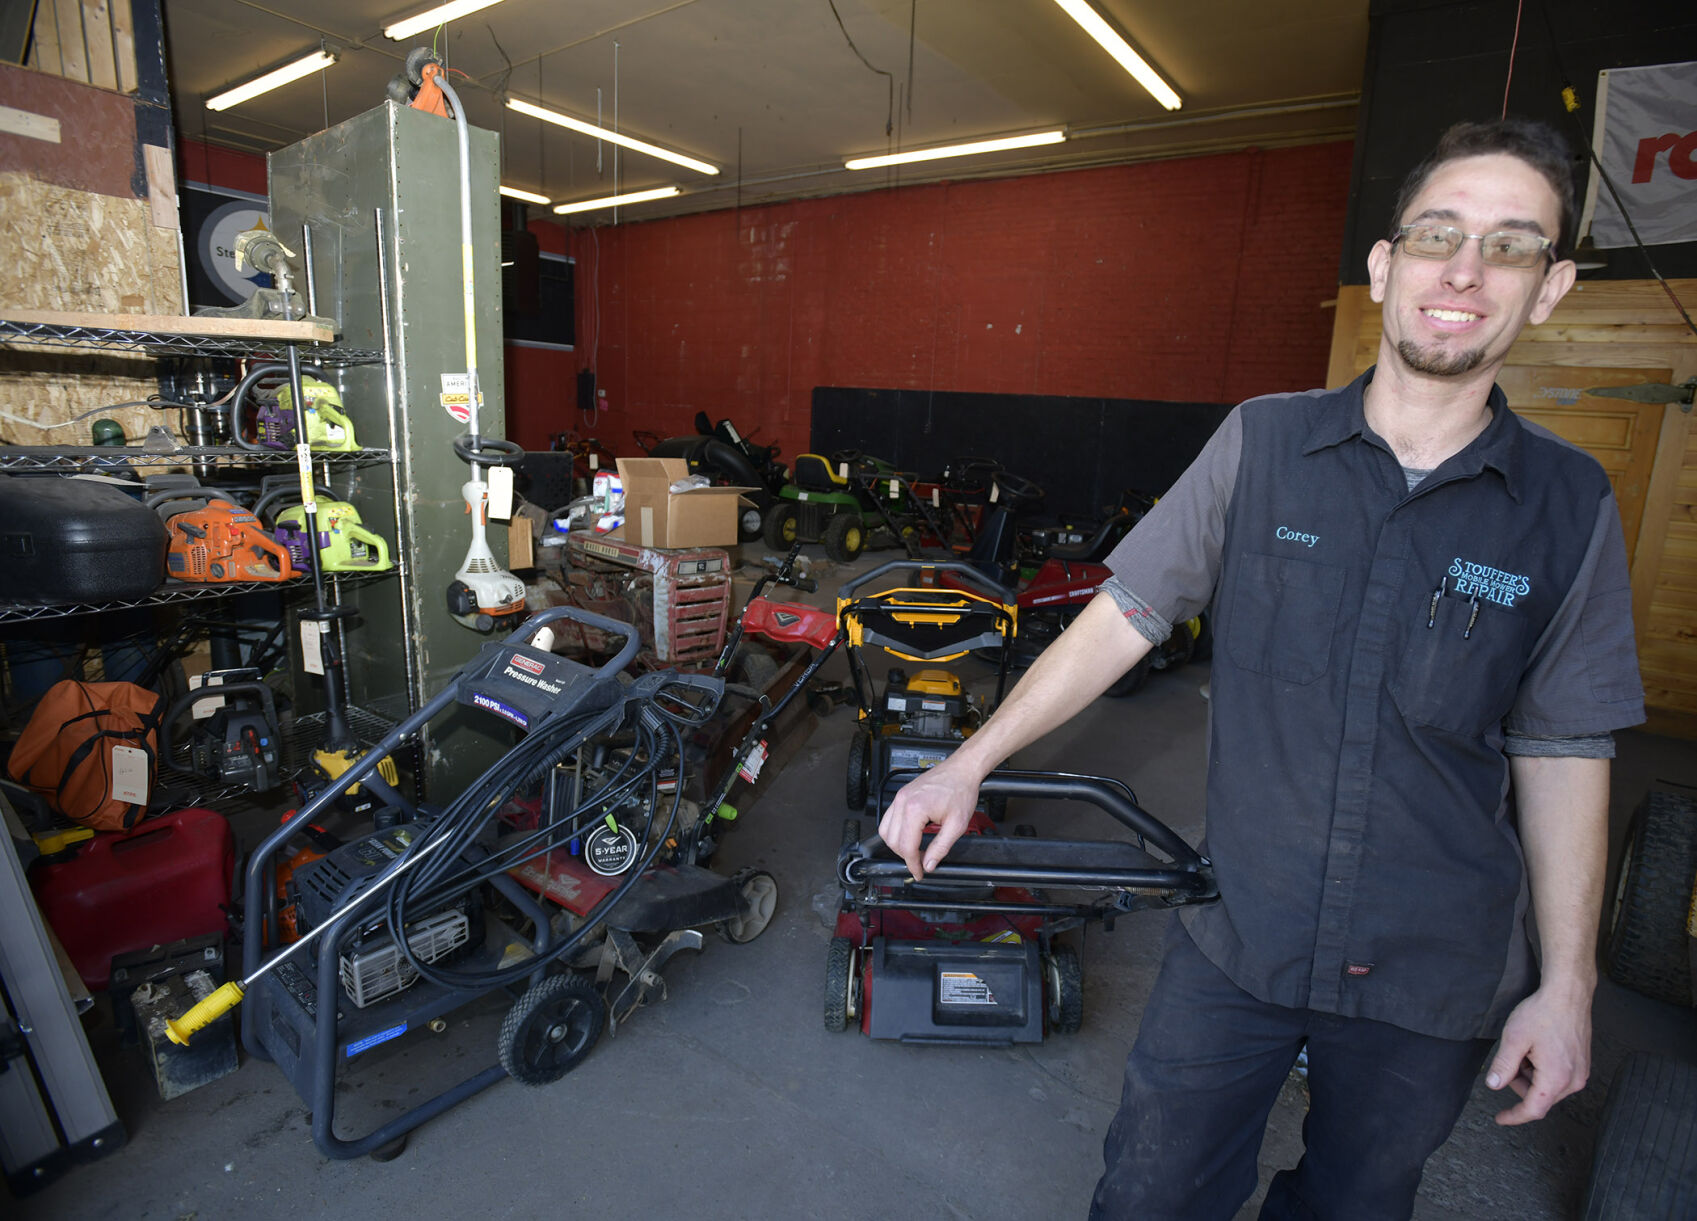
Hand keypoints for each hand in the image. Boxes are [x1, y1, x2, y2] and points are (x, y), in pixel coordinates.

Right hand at [877, 757, 982, 880]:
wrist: (961, 770)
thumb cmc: (961, 790)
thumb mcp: (956, 824)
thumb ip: (940, 847)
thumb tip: (929, 864)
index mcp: (915, 809)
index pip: (906, 846)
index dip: (913, 864)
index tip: (919, 873)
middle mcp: (902, 802)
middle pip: (892, 840)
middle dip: (905, 856)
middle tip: (920, 863)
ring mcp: (899, 797)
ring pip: (885, 830)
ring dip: (897, 845)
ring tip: (915, 850)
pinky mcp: (901, 795)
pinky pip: (889, 819)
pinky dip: (896, 831)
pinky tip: (910, 836)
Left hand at [1485, 983, 1592, 1124]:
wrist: (1568, 995)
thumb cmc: (1542, 1014)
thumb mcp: (1514, 1039)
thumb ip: (1503, 1065)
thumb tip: (1493, 1085)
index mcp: (1556, 1079)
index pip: (1533, 1110)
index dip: (1514, 1116)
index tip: (1500, 1118)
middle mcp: (1573, 1081)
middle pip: (1539, 1097)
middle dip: (1520, 1083)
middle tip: (1511, 1058)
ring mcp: (1581, 1073)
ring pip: (1548, 1087)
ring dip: (1532, 1075)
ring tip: (1526, 1048)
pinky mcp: (1583, 1064)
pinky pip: (1559, 1077)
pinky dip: (1543, 1069)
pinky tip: (1538, 1048)